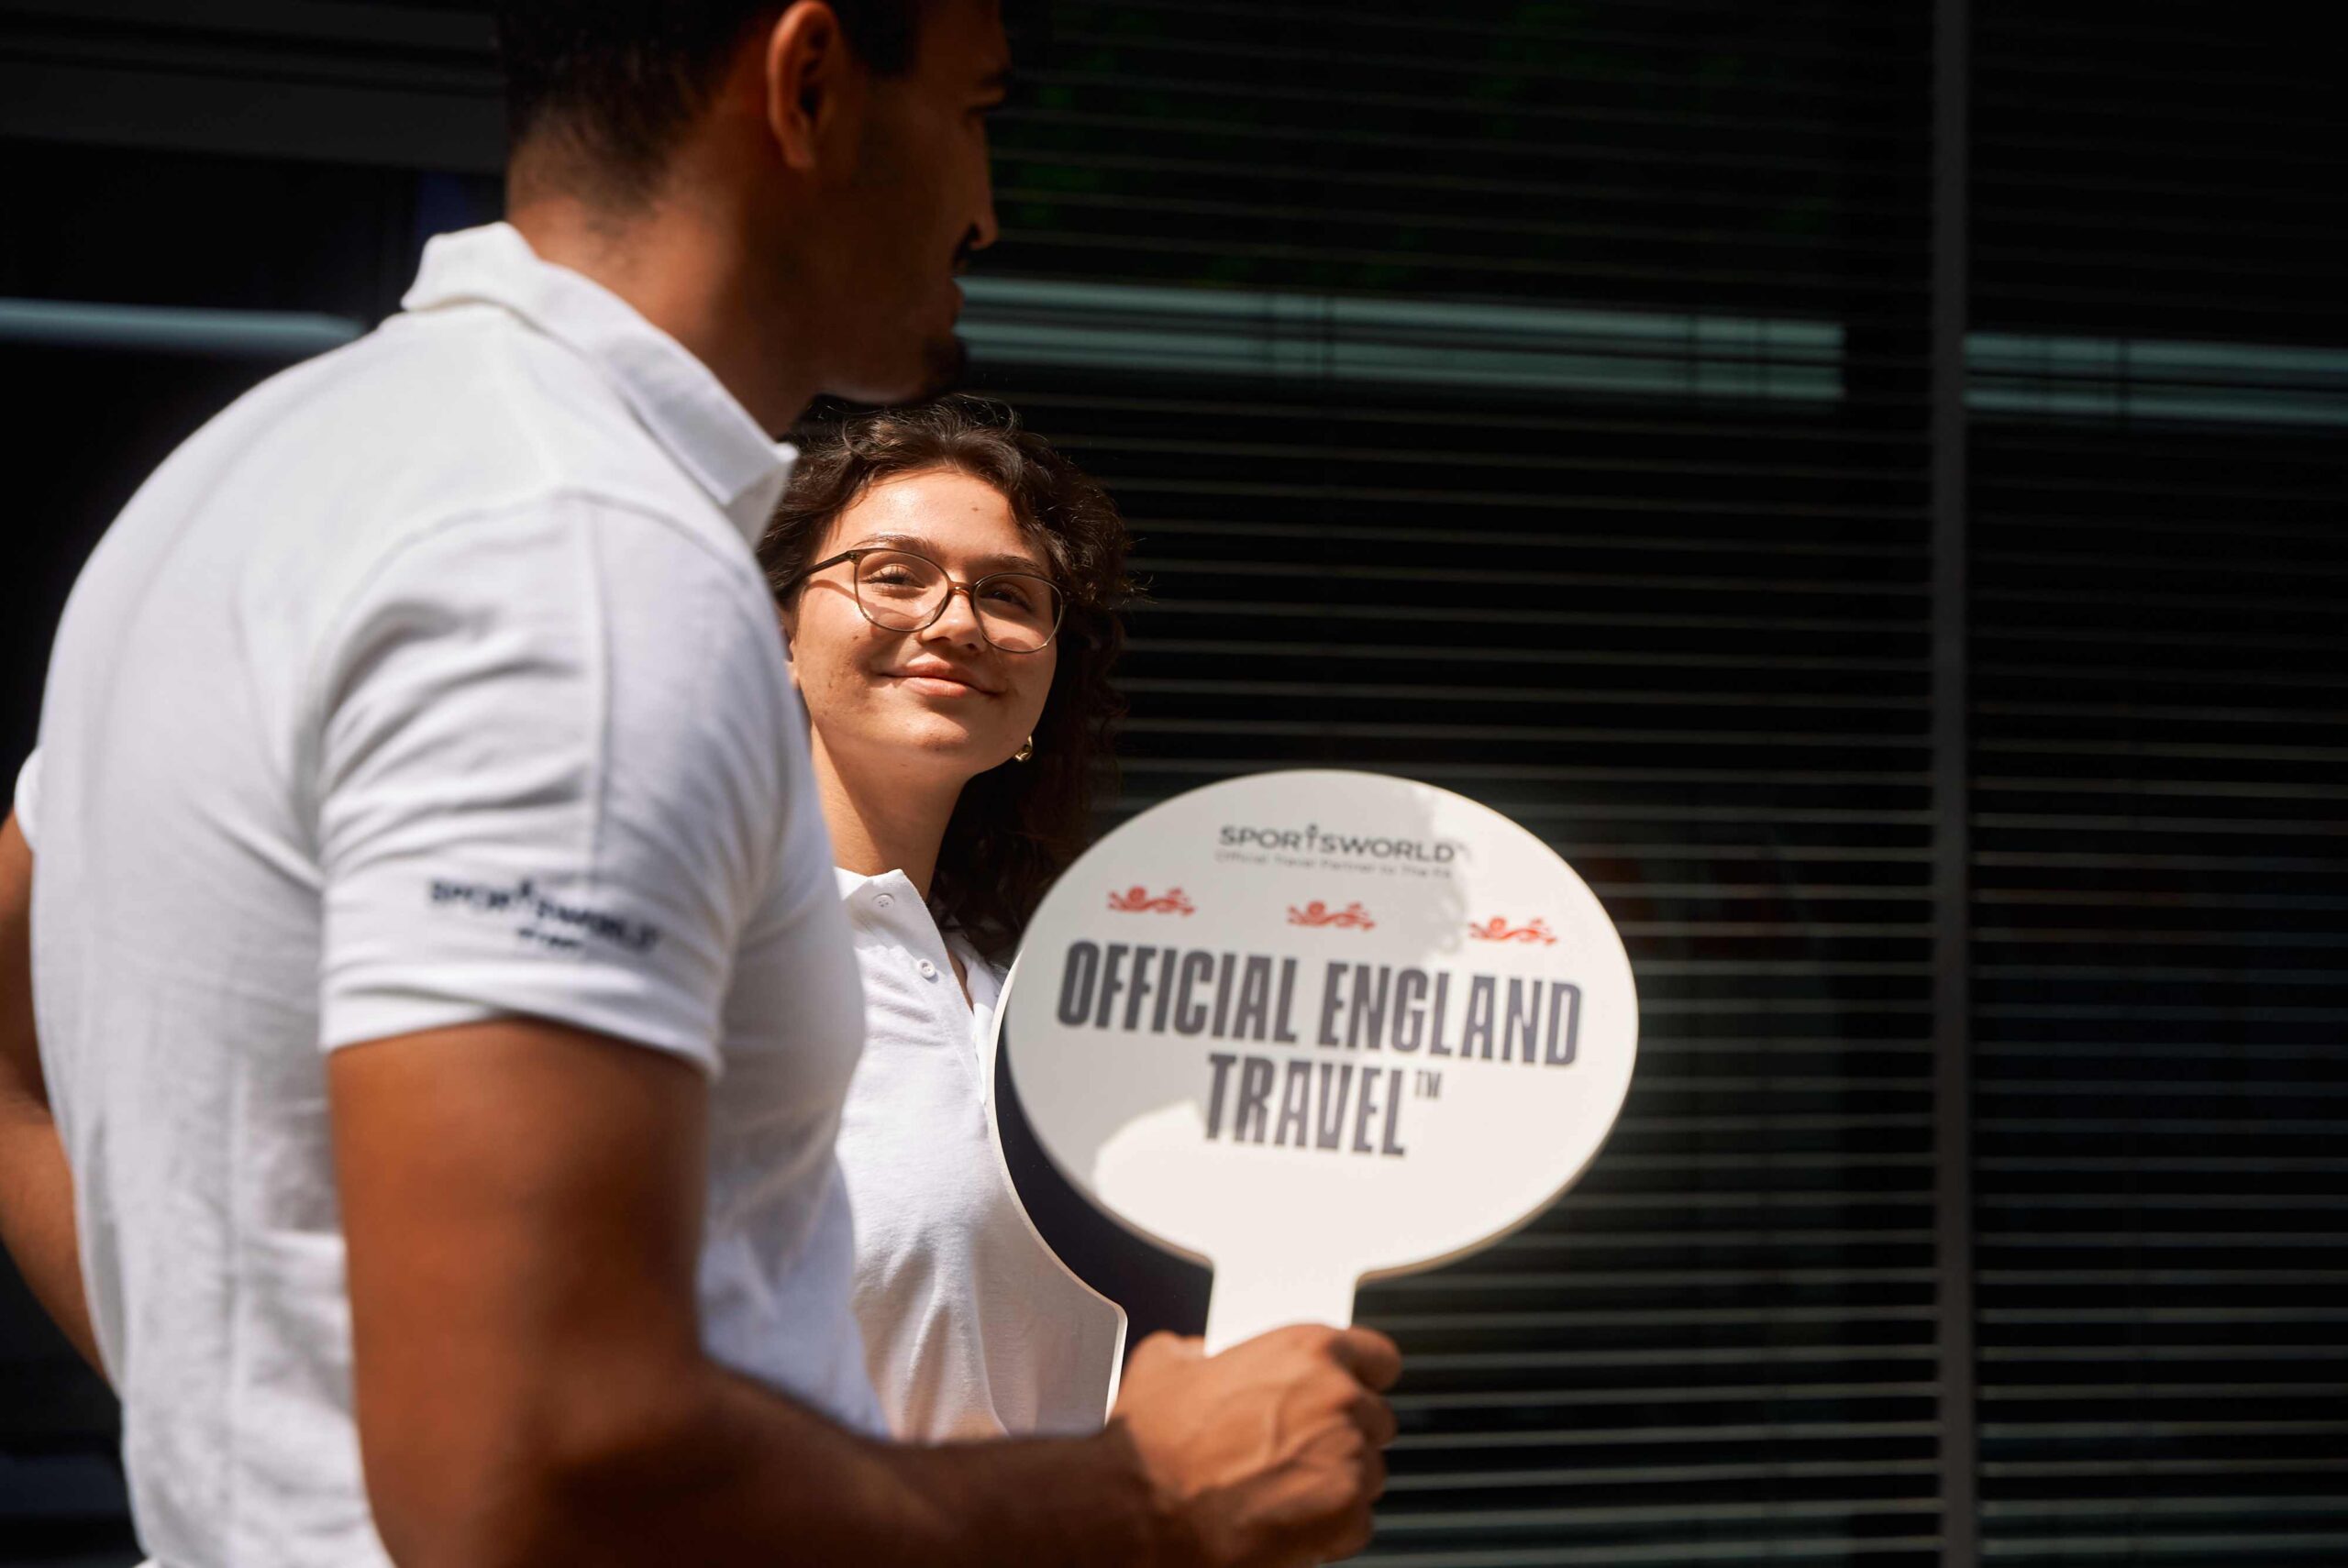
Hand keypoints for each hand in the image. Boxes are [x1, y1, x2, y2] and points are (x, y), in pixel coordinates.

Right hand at [1109, 1324, 1401, 1567]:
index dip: (1362, 1379)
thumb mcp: (1164, 1366)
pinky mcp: (1349, 1514)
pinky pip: (1359, 1523)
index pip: (1379, 1358)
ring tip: (1279, 1492)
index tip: (1351, 1395)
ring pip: (1371, 1473)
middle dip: (1343, 1437)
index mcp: (1307, 1350)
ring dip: (1336, 1484)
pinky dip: (1330, 1530)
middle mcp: (1339, 1397)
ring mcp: (1349, 1457)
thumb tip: (1198, 1354)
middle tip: (1294, 1455)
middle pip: (1376, 1419)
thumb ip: (1195, 1350)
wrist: (1143, 1512)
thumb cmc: (1155, 1445)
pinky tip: (1283, 1523)